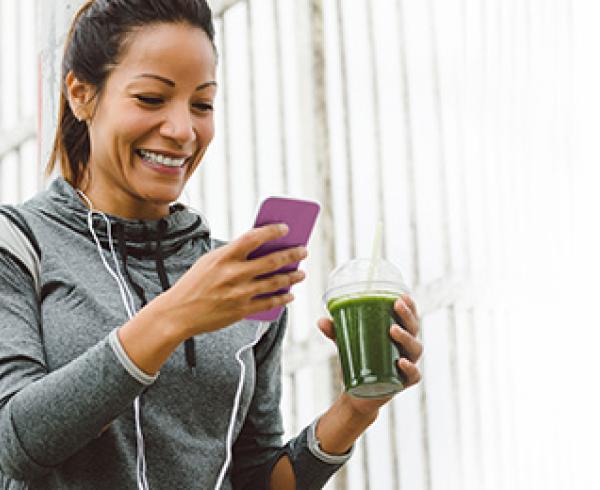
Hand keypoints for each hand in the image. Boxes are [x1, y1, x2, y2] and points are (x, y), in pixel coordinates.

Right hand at [157, 224, 306, 336]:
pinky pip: (269, 303)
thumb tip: (262, 248)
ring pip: (275, 282)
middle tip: (303, 251)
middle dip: (292, 254)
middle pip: (271, 261)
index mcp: (224, 257)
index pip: (253, 237)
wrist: (178, 313)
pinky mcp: (241, 310)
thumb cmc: (195, 284)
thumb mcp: (209, 261)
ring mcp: (239, 293)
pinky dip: (283, 298)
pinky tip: (290, 294)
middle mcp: (233, 274)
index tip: (285, 228)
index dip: (272, 231)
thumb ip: (233, 254)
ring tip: (301, 273)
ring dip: (292, 277)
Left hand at [317, 294, 422, 417]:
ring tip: (393, 329)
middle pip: (414, 329)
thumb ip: (335, 332)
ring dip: (406, 337)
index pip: (409, 317)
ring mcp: (407, 365)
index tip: (403, 295)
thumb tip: (321, 320)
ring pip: (415, 348)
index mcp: (398, 335)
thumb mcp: (346, 344)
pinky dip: (410, 368)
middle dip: (407, 315)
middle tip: (396, 305)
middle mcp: (407, 348)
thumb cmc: (358, 362)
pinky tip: (401, 361)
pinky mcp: (403, 383)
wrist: (357, 394)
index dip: (410, 306)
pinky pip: (414, 375)